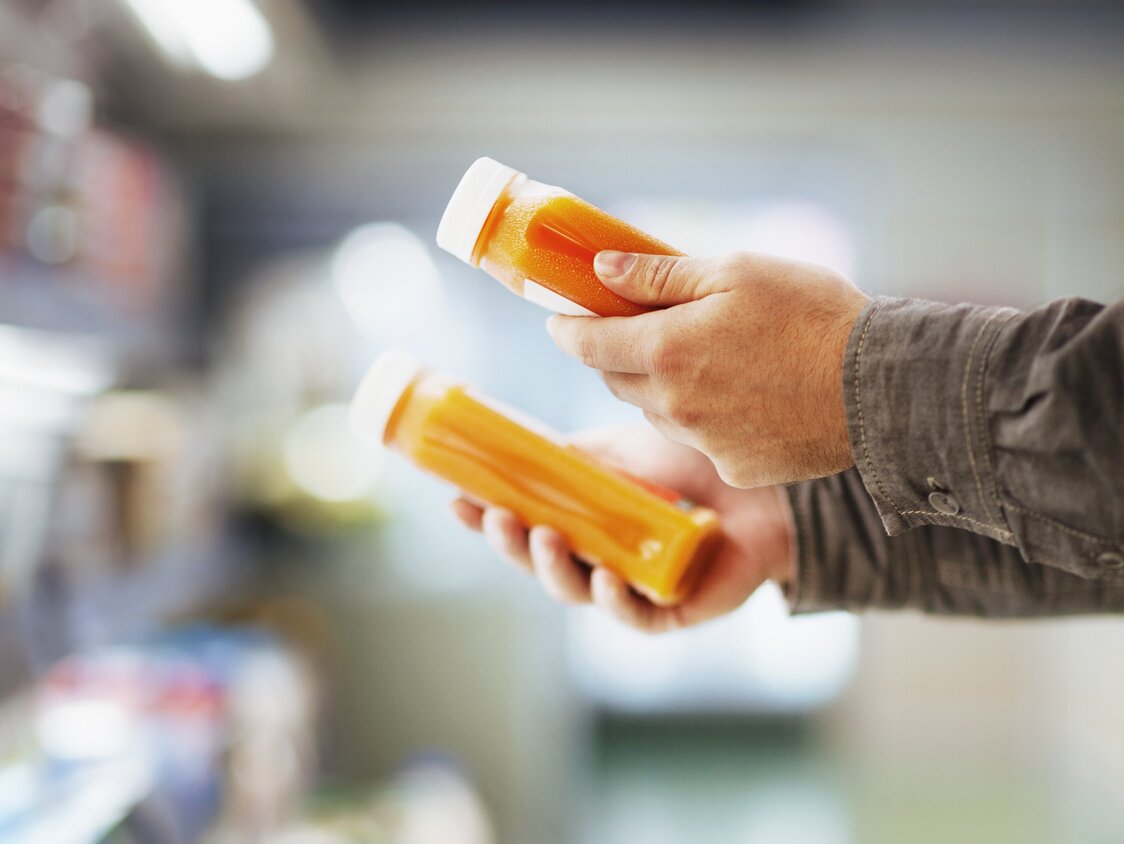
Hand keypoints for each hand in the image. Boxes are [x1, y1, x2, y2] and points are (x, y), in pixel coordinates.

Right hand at [450, 426, 795, 633]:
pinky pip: (634, 616)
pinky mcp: (671, 611)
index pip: (524, 524)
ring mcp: (632, 585)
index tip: (455, 500)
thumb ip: (579, 454)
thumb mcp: (624, 449)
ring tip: (545, 538)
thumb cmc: (691, 466)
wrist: (764, 489)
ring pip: (577, 591)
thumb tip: (526, 446)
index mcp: (583, 521)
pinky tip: (604, 581)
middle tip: (499, 519)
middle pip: (541, 564)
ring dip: (554, 569)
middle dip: (511, 545)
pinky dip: (615, 600)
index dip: (487, 518)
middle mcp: (600, 556)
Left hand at [545, 250, 869, 487]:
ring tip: (707, 359)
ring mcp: (703, 443)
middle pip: (616, 381)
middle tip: (637, 330)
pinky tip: (746, 396)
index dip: (566, 330)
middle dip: (616, 355)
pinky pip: (701, 441)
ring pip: (657, 412)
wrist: (882, 384)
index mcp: (665, 349)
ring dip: (662, 387)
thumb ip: (657, 276)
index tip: (558, 320)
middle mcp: (673, 405)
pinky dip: (706, 419)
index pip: (586, 344)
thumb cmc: (812, 315)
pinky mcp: (736, 468)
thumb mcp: (734, 273)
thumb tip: (600, 272)